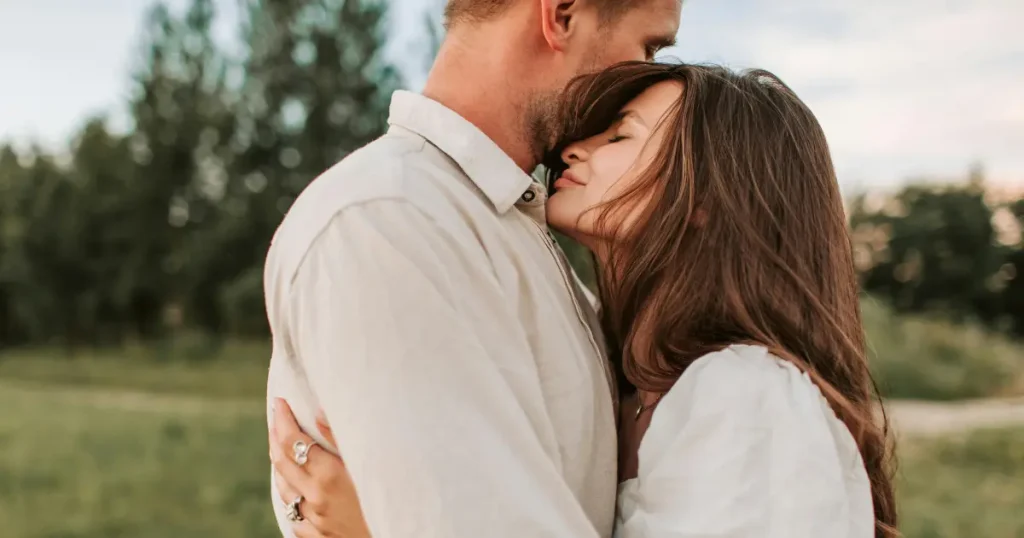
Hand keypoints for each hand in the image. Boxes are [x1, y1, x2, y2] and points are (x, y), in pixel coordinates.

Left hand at [270, 398, 370, 537]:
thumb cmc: (392, 500)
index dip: (282, 419)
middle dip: (275, 436)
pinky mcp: (319, 537)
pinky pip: (295, 516)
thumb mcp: (372, 465)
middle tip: (275, 418)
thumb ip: (342, 438)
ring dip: (279, 465)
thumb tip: (318, 413)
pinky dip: (291, 497)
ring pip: (284, 489)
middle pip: (282, 462)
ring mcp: (315, 520)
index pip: (292, 441)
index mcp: (328, 476)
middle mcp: (316, 498)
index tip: (279, 402)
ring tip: (279, 448)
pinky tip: (294, 491)